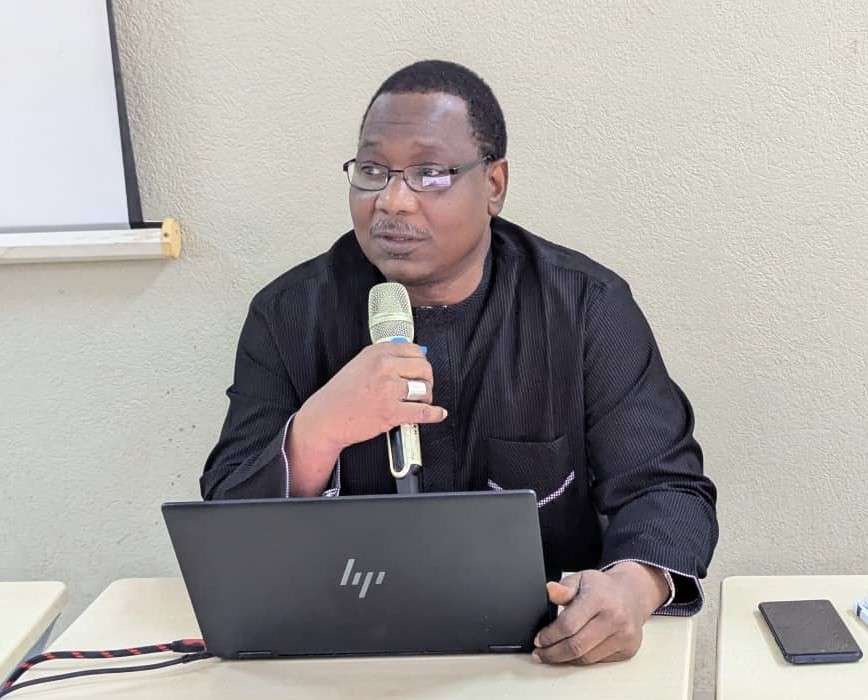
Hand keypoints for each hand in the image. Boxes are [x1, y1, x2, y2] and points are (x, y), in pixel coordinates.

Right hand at [287, 342, 447, 494]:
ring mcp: (388, 389)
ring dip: (426, 397)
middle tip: (422, 387)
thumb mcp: (359, 365)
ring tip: (420, 401)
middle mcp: (383, 367)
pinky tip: (438, 413)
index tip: (420, 370)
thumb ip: (384, 359)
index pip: (414, 350)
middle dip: (427, 379)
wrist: (325, 418)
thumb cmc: (340, 394)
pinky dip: (434, 413)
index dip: (421, 361)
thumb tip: (411, 358)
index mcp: (376, 353)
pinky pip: (423, 411)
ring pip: (424, 389)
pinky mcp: (391, 412)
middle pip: (424, 368)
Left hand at [532, 563, 669, 664]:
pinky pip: (598, 661)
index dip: (549, 636)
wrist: (632, 594)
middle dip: (553, 653)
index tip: (538, 639)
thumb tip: (549, 591)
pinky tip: (572, 654)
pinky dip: (582, 659)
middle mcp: (615, 618)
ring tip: (552, 654)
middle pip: (577, 646)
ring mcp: (624, 636)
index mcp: (599, 599)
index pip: (568, 625)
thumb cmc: (603, 588)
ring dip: (565, 660)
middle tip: (540, 653)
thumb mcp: (580, 579)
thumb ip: (563, 588)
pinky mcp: (628, 650)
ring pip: (586, 658)